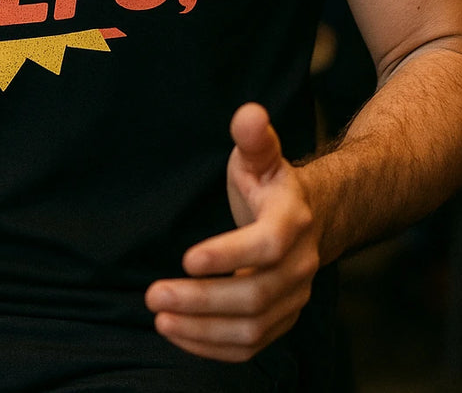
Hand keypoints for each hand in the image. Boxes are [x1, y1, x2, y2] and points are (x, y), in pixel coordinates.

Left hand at [145, 103, 319, 362]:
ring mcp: (293, 298)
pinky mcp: (282, 320)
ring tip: (160, 317)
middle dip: (201, 300)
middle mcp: (300, 265)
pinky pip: (251, 346)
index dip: (228, 255)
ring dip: (203, 330)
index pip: (266, 246)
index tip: (186, 258)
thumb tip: (248, 113)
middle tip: (154, 294)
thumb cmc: (270, 184)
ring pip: (252, 328)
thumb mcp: (260, 156)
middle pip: (254, 295)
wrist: (307, 217)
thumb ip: (253, 137)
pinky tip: (179, 333)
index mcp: (292, 221)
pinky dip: (213, 347)